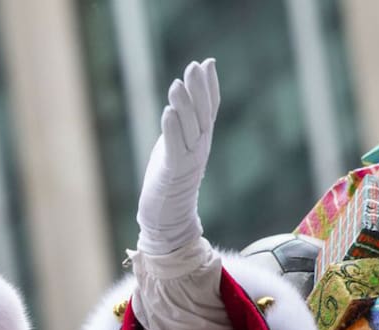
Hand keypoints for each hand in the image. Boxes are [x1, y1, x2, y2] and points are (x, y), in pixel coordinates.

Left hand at [136, 58, 219, 255]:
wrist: (167, 217)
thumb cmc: (170, 181)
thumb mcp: (177, 146)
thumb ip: (182, 124)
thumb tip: (183, 101)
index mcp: (202, 139)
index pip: (210, 108)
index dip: (210, 85)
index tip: (207, 63)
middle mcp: (200, 147)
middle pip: (202, 113)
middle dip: (199, 89)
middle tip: (195, 66)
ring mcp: (188, 159)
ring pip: (190, 128)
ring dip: (184, 105)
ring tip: (177, 84)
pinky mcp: (173, 171)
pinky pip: (175, 147)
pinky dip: (172, 129)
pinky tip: (168, 112)